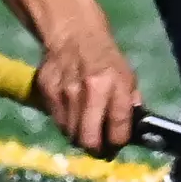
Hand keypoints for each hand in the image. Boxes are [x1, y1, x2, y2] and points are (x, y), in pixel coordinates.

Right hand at [35, 15, 139, 156]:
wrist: (73, 32)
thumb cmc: (105, 56)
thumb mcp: (127, 75)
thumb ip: (129, 103)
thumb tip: (133, 131)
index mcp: (115, 85)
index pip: (118, 130)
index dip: (117, 143)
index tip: (115, 143)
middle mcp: (90, 90)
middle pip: (89, 140)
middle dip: (95, 149)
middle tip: (98, 146)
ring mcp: (65, 92)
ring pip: (71, 134)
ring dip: (79, 135)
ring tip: (84, 125)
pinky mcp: (47, 91)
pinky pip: (57, 121)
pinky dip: (66, 122)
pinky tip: (71, 110)